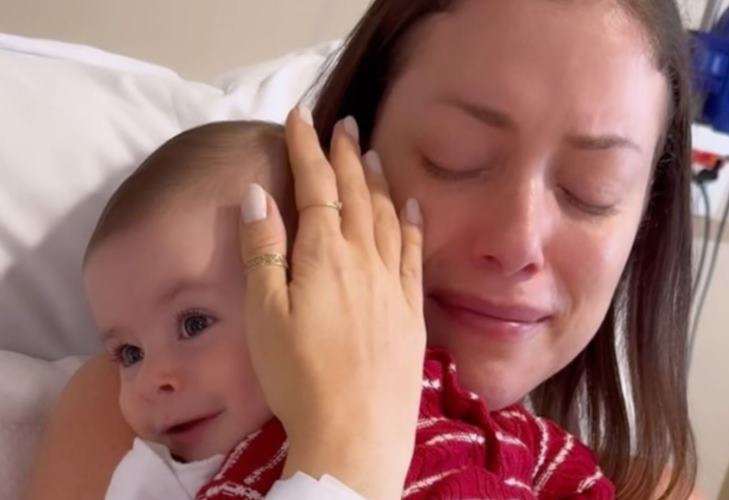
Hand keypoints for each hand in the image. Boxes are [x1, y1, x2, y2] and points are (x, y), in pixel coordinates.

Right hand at [238, 105, 425, 499]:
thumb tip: (258, 196)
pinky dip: (411, 222)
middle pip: (355, 194)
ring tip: (370, 153)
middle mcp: (364, 260)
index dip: (307, 148)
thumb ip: (264, 251)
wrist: (356, 433)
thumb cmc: (299, 378)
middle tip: (342, 123)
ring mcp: (392, 283)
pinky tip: (412, 206)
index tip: (301, 115)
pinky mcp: (411, 309)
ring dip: (376, 181)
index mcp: (324, 257)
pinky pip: (414, 252)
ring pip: (386, 216)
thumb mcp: (265, 316)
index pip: (315, 186)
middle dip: (344, 154)